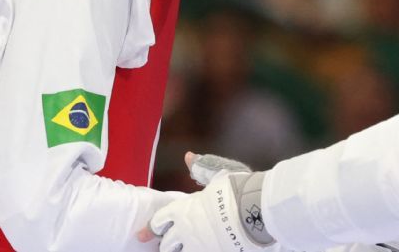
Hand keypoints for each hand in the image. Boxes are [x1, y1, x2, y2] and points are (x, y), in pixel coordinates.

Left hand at [138, 157, 274, 251]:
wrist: (255, 209)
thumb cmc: (236, 189)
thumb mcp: (218, 174)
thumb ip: (201, 168)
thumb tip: (188, 156)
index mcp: (183, 209)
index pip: (159, 222)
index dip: (151, 228)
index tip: (143, 235)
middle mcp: (186, 231)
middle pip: (166, 244)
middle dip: (166, 244)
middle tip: (168, 244)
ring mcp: (199, 247)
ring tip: (184, 249)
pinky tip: (203, 250)